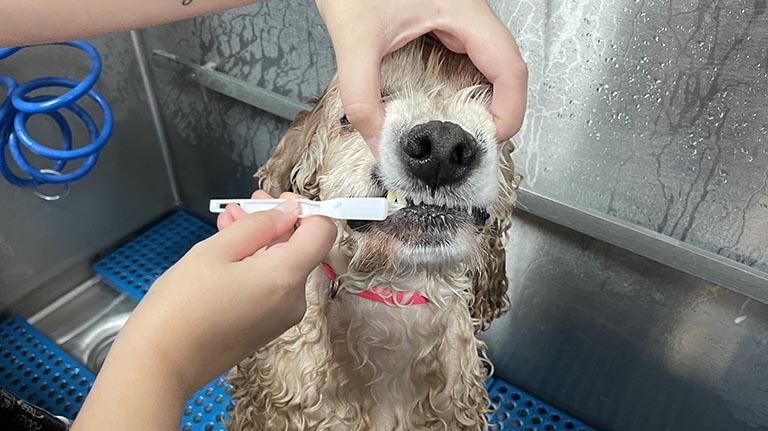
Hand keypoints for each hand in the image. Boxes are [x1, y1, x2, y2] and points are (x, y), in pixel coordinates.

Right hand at [103, 191, 336, 395]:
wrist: (160, 366)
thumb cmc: (182, 306)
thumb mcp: (216, 251)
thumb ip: (258, 225)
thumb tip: (287, 212)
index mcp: (287, 277)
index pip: (322, 232)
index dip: (304, 209)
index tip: (276, 200)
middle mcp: (294, 299)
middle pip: (299, 248)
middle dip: (273, 223)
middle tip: (242, 205)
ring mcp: (281, 317)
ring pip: (281, 266)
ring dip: (259, 242)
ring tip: (226, 224)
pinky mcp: (265, 328)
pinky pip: (270, 286)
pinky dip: (254, 265)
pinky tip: (227, 252)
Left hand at [316, 0, 527, 152]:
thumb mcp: (354, 40)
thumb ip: (361, 97)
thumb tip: (376, 140)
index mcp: (464, 11)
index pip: (510, 67)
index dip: (510, 110)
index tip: (491, 138)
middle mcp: (469, 12)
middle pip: (505, 69)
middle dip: (497, 110)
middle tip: (476, 142)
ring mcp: (459, 16)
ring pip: (489, 64)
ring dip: (483, 99)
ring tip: (463, 130)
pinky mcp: (444, 21)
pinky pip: (469, 57)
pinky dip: (465, 85)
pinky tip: (445, 104)